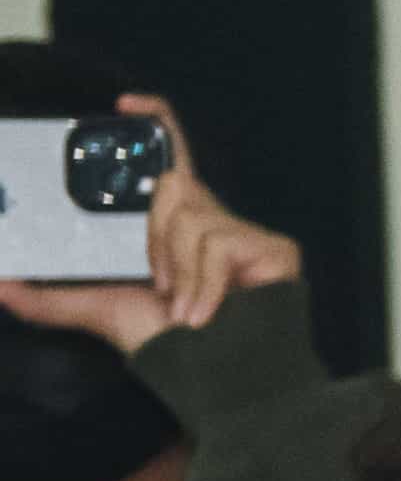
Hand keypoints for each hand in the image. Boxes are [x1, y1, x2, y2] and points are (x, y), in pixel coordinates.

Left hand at [0, 99, 297, 351]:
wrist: (213, 377)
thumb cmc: (167, 345)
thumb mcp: (97, 311)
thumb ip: (48, 298)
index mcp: (173, 226)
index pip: (171, 158)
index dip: (156, 121)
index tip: (125, 103)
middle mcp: (211, 220)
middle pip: (174, 185)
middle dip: (156, 238)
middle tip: (160, 286)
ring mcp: (245, 233)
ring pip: (189, 216)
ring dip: (177, 268)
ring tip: (185, 306)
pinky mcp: (272, 248)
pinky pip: (216, 242)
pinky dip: (202, 281)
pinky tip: (205, 310)